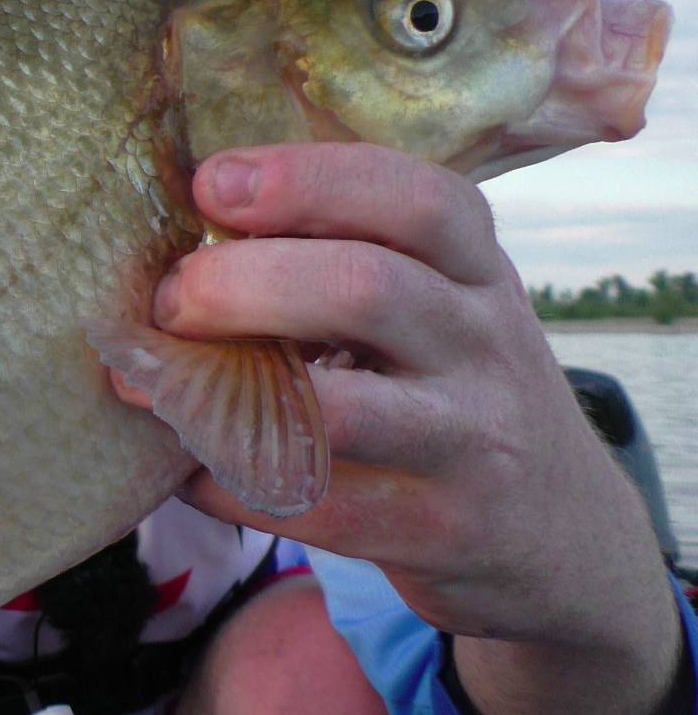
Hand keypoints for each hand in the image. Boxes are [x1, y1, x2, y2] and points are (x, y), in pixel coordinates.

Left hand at [119, 142, 687, 714]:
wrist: (563, 534)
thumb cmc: (454, 389)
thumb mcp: (439, 303)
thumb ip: (349, 255)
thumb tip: (187, 225)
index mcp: (474, 269)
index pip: (415, 197)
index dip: (306, 181)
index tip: (211, 183)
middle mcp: (482, 344)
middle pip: (366, 288)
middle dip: (243, 283)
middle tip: (169, 299)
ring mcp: (469, 442)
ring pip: (341, 410)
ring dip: (222, 393)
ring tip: (151, 381)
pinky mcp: (439, 530)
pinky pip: (317, 506)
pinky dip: (230, 481)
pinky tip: (182, 466)